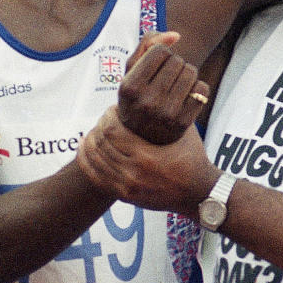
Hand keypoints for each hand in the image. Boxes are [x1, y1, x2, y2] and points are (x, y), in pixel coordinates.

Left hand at [78, 108, 216, 214]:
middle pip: (101, 143)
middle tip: (106, 118)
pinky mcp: (124, 196)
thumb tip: (151, 87)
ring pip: (95, 159)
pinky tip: (84, 146)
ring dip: (91, 141)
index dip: (108, 116)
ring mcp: (127, 187)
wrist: (198, 192)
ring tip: (96, 129)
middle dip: (100, 126)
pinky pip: (95, 177)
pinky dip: (86, 160)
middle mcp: (133, 173)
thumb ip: (167, 112)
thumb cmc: (192, 157)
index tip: (114, 109)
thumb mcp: (183, 131)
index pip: (111, 130)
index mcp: (146, 156)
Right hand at [119, 36, 209, 144]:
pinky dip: (197, 88)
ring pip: (191, 72)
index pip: (159, 51)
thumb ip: (148, 43)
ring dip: (187, 73)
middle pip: (177, 60)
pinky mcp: (183, 123)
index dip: (161, 54)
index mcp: (129, 87)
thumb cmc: (137, 95)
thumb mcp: (132, 70)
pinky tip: (186, 96)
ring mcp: (166, 114)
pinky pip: (202, 88)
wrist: (141, 137)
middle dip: (175, 63)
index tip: (156, 65)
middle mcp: (146, 102)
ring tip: (177, 84)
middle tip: (167, 77)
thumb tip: (176, 35)